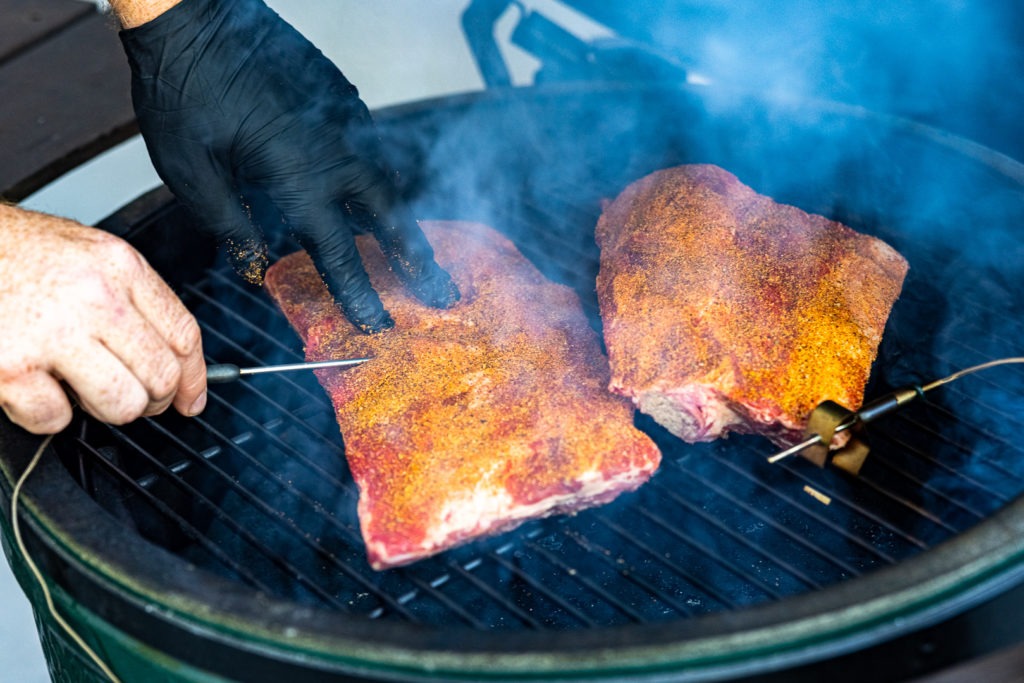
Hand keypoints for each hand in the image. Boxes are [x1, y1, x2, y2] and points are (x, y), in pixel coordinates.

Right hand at [0, 205, 206, 433]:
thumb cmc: (19, 255)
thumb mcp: (91, 257)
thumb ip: (135, 300)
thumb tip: (178, 358)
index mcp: (120, 267)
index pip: (184, 334)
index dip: (196, 377)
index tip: (192, 398)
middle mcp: (94, 298)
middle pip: (160, 376)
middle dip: (153, 400)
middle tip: (132, 396)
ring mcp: (53, 333)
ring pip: (121, 405)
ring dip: (106, 409)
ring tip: (82, 387)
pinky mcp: (12, 368)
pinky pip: (57, 420)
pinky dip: (48, 415)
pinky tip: (38, 385)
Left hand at [118, 0, 459, 332]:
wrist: (194, 16)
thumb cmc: (184, 88)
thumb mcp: (192, 172)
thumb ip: (229, 225)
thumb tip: (253, 266)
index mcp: (300, 178)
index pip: (339, 253)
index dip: (360, 294)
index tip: (377, 323)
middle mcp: (335, 151)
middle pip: (390, 218)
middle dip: (417, 259)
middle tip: (440, 290)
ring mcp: (344, 119)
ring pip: (388, 179)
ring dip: (403, 219)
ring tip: (417, 248)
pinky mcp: (341, 94)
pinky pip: (372, 145)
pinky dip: (382, 176)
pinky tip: (376, 190)